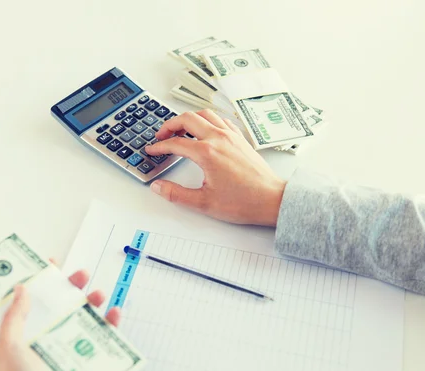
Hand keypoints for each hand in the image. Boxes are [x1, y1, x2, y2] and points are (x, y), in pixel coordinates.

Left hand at [0, 266, 119, 370]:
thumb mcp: (9, 350)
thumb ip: (14, 318)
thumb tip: (20, 289)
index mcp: (22, 337)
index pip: (29, 302)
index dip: (39, 282)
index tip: (50, 264)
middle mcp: (43, 341)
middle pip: (59, 306)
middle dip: (71, 287)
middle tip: (80, 276)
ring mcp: (64, 350)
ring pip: (81, 318)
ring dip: (91, 303)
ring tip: (98, 295)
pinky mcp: (83, 361)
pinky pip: (100, 339)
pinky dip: (110, 326)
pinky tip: (113, 317)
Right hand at [146, 110, 286, 225]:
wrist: (271, 200)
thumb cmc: (244, 201)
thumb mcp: (203, 202)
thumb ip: (176, 194)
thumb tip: (159, 187)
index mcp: (207, 152)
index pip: (175, 143)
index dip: (160, 146)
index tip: (152, 150)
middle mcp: (219, 138)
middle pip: (187, 119)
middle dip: (170, 124)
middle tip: (161, 135)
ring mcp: (231, 136)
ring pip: (205, 114)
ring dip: (188, 118)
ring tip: (179, 129)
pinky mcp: (240, 139)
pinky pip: (220, 120)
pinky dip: (207, 120)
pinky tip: (205, 130)